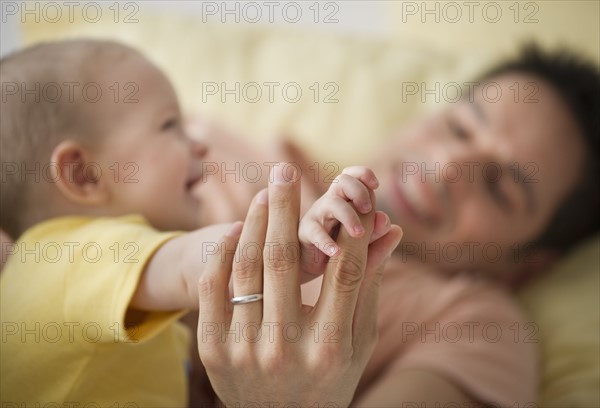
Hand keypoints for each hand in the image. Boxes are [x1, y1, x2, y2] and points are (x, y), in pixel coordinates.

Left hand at [197, 163, 401, 406]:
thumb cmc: (329, 377)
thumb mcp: (358, 341)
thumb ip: (371, 285)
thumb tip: (391, 231)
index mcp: (331, 345)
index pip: (345, 271)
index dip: (349, 227)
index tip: (346, 195)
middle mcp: (286, 347)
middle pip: (286, 260)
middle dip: (286, 207)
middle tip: (282, 170)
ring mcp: (245, 349)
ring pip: (248, 268)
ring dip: (255, 223)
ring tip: (264, 193)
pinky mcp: (214, 350)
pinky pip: (214, 288)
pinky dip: (224, 253)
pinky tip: (237, 229)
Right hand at [298, 166, 391, 280]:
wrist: (313, 267)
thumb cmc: (341, 248)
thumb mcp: (364, 242)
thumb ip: (376, 232)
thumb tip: (385, 220)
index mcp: (345, 199)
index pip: (352, 175)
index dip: (364, 175)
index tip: (376, 185)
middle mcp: (330, 202)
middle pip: (343, 181)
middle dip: (359, 192)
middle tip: (368, 209)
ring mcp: (316, 216)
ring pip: (332, 204)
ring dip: (349, 217)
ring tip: (359, 235)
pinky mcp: (305, 233)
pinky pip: (315, 232)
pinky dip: (327, 242)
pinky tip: (337, 253)